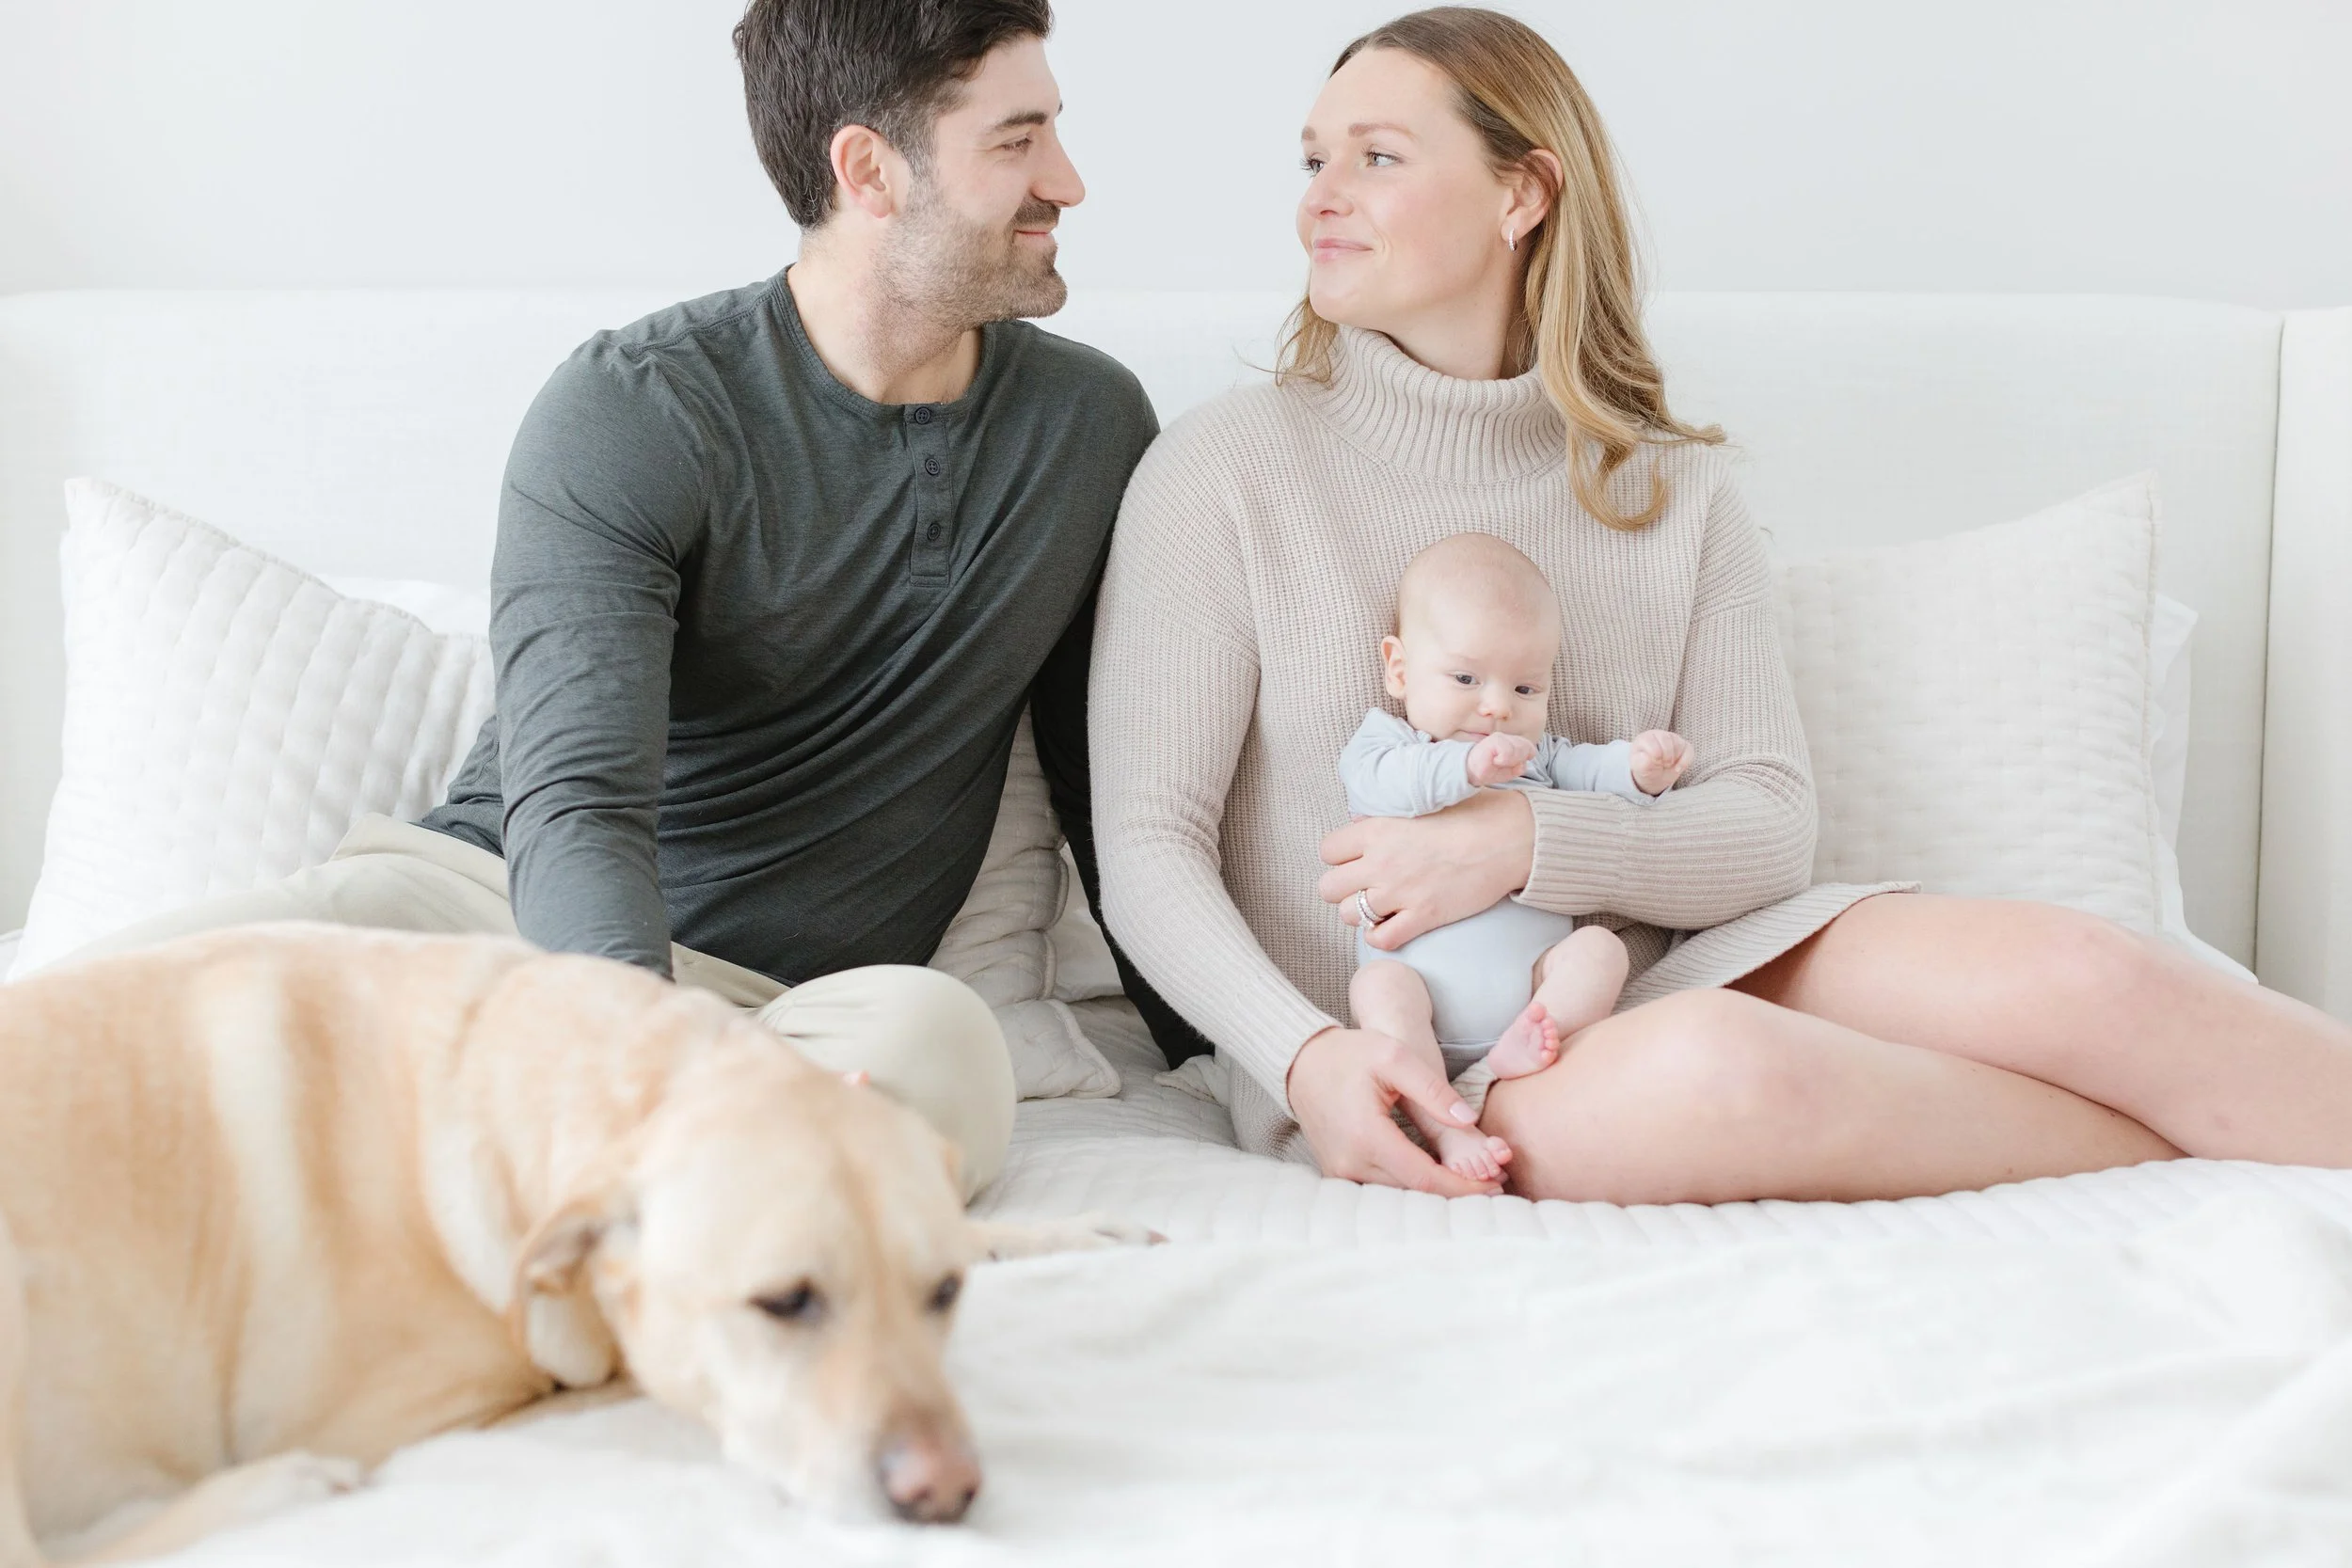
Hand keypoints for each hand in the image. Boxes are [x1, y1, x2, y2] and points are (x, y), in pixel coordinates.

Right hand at [1286, 1027, 1498, 1194]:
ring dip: (1435, 1193)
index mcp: (1366, 1137)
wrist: (1301, 1063)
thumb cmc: (1348, 1055)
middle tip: (1496, 1185)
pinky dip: (1412, 1188)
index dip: (1463, 1187)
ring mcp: (1340, 1173)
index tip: (1495, 1184)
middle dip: (1456, 1193)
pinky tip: (1439, 1178)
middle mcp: (1349, 1164)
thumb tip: (1470, 1121)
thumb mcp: (1394, 1058)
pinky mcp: (1338, 1173)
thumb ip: (1433, 1090)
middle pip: (1414, 1194)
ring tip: (1474, 1184)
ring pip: (1398, 1196)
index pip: (1425, 1178)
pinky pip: (1381, 1189)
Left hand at [1321, 787, 1533, 949]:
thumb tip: (1359, 824)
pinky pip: (1380, 939)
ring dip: (1360, 912)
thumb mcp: (1420, 803)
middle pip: (1328, 888)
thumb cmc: (1471, 815)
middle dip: (1342, 888)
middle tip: (1364, 885)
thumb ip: (1384, 819)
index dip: (1340, 857)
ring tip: (1380, 904)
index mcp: (1378, 830)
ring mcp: (1401, 893)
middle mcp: (1382, 863)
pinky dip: (1380, 936)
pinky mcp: (1424, 916)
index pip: (1328, 850)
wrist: (1510, 839)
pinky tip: (1392, 924)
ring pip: (1349, 915)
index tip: (1356, 858)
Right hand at [1466, 731, 1538, 786]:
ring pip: (1519, 749)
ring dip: (1510, 761)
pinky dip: (1503, 760)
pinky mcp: (1494, 740)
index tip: (1514, 764)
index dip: (1526, 757)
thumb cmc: (1489, 770)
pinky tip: (1495, 761)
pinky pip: (1508, 752)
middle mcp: (1508, 737)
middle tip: (1504, 764)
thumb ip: (1519, 767)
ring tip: (1498, 763)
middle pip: (1526, 748)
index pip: (1530, 747)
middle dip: (1518, 760)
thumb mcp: (1509, 772)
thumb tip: (1523, 764)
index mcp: (1513, 743)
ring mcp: (1501, 737)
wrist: (1470, 770)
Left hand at [1629, 730, 1691, 795]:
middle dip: (1666, 756)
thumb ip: (1641, 764)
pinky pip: (1689, 750)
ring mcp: (1672, 739)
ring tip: (1666, 765)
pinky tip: (1677, 768)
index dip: (1655, 756)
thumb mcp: (1640, 769)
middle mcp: (1659, 735)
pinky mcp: (1683, 745)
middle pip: (1666, 739)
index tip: (1654, 763)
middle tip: (1662, 764)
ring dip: (1674, 759)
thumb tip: (1647, 757)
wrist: (1655, 776)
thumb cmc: (1645, 769)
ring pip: (1679, 744)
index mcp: (1645, 738)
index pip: (1652, 742)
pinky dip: (1685, 762)